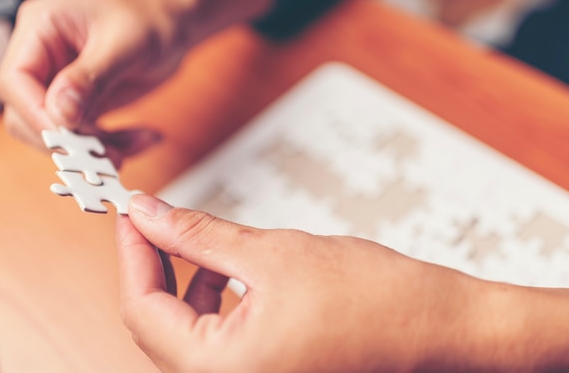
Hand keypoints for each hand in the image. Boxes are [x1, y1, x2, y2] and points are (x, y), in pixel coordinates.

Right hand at [0, 0, 184, 164]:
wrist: (175, 27)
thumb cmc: (152, 20)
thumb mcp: (126, 44)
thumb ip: (91, 77)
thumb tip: (60, 111)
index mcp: (42, 27)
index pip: (15, 80)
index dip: (37, 114)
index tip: (69, 136)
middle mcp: (43, 56)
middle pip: (27, 114)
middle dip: (68, 139)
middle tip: (106, 155)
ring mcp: (60, 83)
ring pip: (56, 133)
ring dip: (95, 148)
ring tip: (132, 147)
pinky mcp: (80, 104)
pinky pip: (84, 137)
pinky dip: (111, 145)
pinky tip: (142, 138)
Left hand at [115, 195, 501, 372]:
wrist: (439, 327)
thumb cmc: (375, 300)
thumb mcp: (271, 253)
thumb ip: (198, 235)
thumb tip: (149, 214)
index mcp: (221, 370)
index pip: (142, 310)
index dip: (132, 254)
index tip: (131, 214)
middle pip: (158, 325)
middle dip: (154, 267)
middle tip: (154, 221)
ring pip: (184, 334)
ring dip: (181, 285)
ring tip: (195, 244)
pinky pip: (215, 343)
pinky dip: (210, 304)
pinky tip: (225, 273)